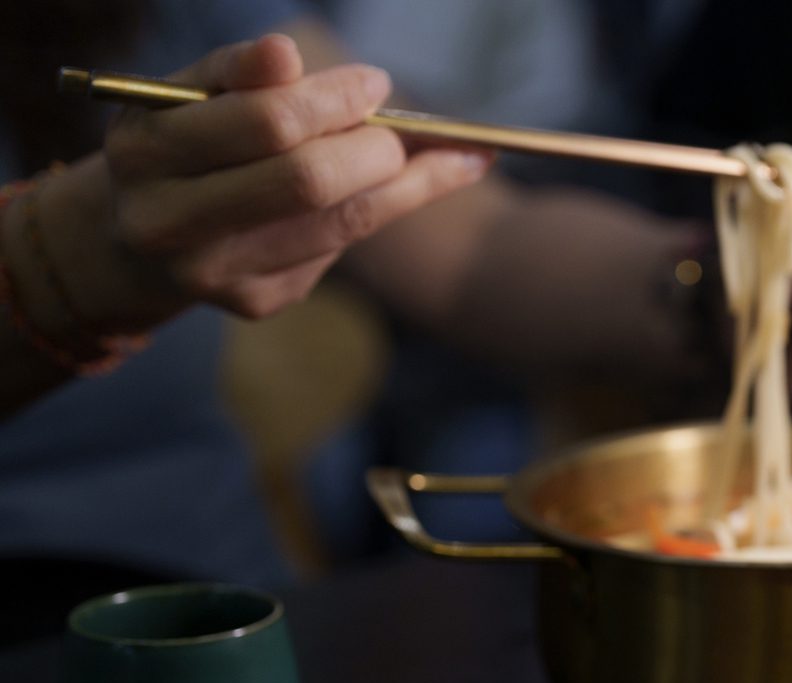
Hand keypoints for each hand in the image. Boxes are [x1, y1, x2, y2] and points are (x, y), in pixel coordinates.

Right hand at [89, 34, 486, 323]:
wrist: (136, 240)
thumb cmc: (178, 143)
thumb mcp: (186, 96)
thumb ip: (237, 72)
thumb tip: (286, 52)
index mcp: (147, 152)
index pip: (269, 123)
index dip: (337, 100)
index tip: (376, 83)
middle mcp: (170, 223)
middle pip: (309, 182)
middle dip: (375, 147)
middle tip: (398, 129)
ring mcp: (215, 273)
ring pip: (339, 223)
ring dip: (401, 183)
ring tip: (435, 156)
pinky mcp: (255, 302)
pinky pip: (335, 250)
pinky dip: (369, 211)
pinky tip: (388, 190)